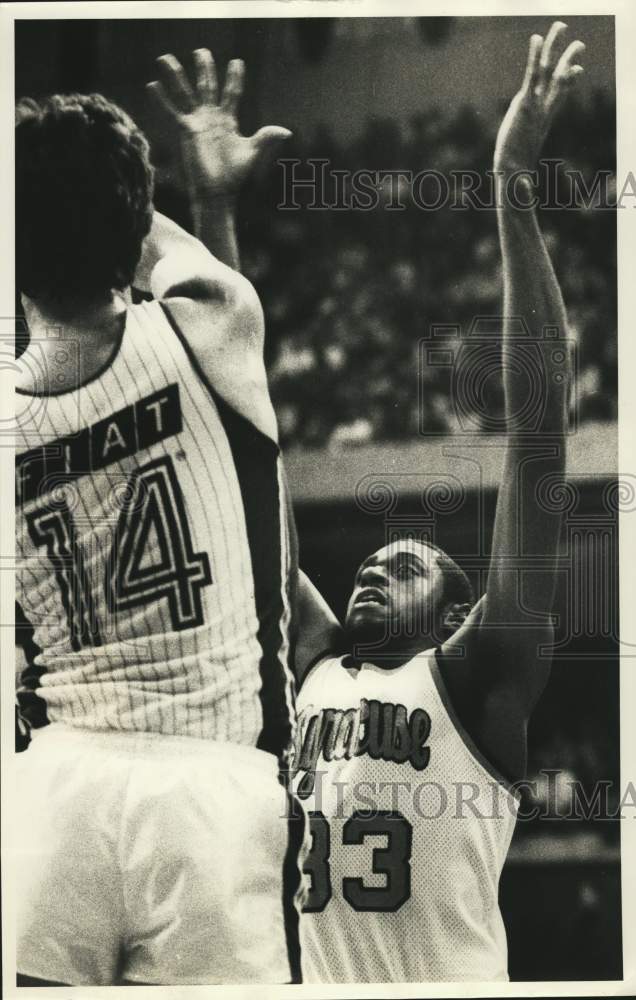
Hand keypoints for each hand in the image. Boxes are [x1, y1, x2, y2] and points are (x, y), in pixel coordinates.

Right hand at [147, 49, 290, 196]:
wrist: (218, 192)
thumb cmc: (234, 176)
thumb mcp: (252, 152)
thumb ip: (266, 137)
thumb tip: (287, 131)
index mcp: (228, 121)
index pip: (231, 93)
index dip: (234, 78)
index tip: (237, 62)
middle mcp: (211, 118)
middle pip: (207, 86)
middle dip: (204, 69)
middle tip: (201, 51)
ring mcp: (197, 123)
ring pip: (185, 93)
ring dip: (176, 76)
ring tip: (165, 58)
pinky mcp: (186, 131)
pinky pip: (171, 111)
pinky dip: (162, 99)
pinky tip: (152, 84)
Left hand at [494, 22, 584, 176]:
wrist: (512, 177)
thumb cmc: (515, 180)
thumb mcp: (520, 170)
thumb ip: (522, 178)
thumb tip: (522, 192)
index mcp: (543, 122)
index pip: (559, 97)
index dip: (568, 82)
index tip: (577, 70)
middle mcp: (542, 111)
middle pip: (560, 80)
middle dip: (569, 60)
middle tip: (580, 43)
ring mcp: (535, 105)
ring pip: (548, 70)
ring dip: (554, 46)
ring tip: (560, 26)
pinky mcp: (525, 104)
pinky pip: (532, 74)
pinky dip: (533, 55)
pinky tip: (534, 39)